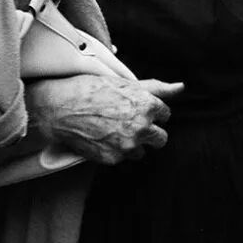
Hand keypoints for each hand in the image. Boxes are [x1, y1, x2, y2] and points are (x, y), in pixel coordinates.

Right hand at [25, 76, 183, 164]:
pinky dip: (117, 150)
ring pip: (142, 151)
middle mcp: (142, 127)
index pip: (166, 115)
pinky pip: (123, 158)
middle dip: (151, 132)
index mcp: (148, 106)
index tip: (139, 109)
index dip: (153, 112)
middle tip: (133, 124)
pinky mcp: (113, 159)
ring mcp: (127, 145)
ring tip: (115, 131)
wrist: (62, 107)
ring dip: (134, 144)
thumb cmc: (94, 90)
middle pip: (161, 139)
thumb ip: (158, 88)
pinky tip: (104, 138)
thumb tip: (181, 87)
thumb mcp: (127, 84)